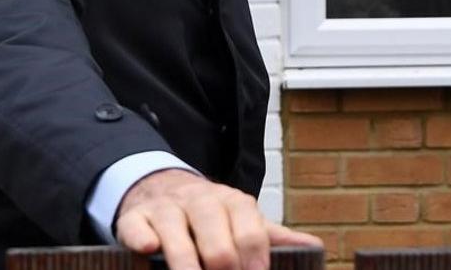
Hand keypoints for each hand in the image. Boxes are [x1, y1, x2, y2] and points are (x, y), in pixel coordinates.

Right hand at [115, 169, 321, 269]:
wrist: (163, 188)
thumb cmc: (211, 217)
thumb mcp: (242, 220)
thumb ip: (272, 238)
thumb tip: (315, 248)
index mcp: (233, 203)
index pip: (249, 231)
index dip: (255, 261)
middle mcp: (200, 201)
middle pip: (214, 234)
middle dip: (223, 267)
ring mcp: (165, 208)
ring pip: (176, 232)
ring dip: (186, 264)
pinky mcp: (134, 218)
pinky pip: (136, 226)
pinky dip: (142, 238)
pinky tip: (150, 250)